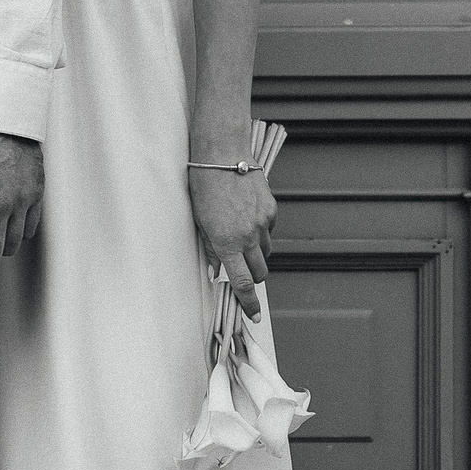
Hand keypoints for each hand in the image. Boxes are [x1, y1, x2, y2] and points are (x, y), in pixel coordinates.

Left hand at [187, 163, 276, 319]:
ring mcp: (263, 223)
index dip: (249, 303)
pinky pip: (269, 230)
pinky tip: (247, 216)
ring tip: (241, 237)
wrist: (222, 154)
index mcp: (227, 243)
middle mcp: (248, 236)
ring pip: (266, 252)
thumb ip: (211, 249)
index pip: (242, 283)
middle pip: (260, 272)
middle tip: (243, 271)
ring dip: (257, 253)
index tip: (254, 315)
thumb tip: (217, 271)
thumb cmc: (203, 186)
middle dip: (254, 278)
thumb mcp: (199, 221)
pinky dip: (261, 231)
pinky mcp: (271, 209)